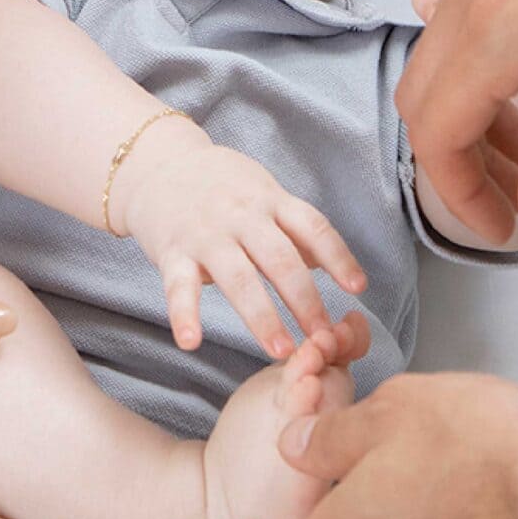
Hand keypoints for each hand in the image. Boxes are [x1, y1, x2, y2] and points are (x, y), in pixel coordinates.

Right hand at [112, 118, 367, 358]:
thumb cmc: (222, 187)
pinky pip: (179, 287)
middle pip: (280, 258)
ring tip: (283, 352)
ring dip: (262, 317)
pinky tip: (191, 342)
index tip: (358, 288)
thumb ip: (296, 230)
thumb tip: (339, 268)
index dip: (338, 257)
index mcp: (271, 201)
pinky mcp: (172, 252)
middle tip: (324, 338)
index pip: (313, 227)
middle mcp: (242, 215)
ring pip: (239, 278)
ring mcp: (206, 234)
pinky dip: (184, 315)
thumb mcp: (264, 195)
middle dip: (305, 301)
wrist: (159, 166)